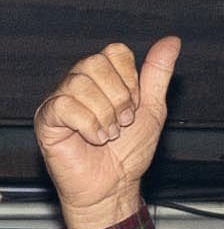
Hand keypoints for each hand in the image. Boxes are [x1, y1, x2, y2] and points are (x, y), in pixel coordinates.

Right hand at [34, 37, 180, 228]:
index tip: (133, 108)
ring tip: (109, 135)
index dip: (130, 81)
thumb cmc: (129, 153)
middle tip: (122, 124)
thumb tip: (172, 42)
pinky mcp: (47, 118)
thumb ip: (158, 75)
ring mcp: (61, 99)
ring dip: (105, 116)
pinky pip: (65, 105)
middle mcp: (79, 82)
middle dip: (119, 99)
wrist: (115, 187)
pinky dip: (88, 126)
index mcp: (103, 77)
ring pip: (81, 84)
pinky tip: (94, 139)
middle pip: (96, 63)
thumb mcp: (152, 110)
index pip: (116, 52)